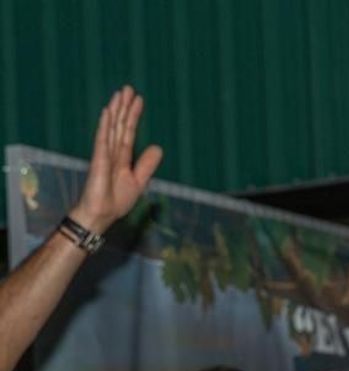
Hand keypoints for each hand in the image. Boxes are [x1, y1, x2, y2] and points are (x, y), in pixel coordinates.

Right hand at [70, 86, 162, 233]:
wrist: (101, 214)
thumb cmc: (115, 200)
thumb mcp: (138, 180)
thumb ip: (147, 164)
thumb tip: (158, 147)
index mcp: (122, 157)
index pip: (128, 132)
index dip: (133, 116)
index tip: (138, 100)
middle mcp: (112, 152)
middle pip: (119, 126)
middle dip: (124, 107)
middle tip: (128, 88)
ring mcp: (104, 155)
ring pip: (112, 128)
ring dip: (115, 111)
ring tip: (120, 93)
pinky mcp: (99, 161)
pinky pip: (102, 140)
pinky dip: (105, 126)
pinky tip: (108, 112)